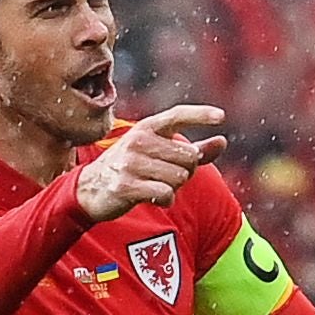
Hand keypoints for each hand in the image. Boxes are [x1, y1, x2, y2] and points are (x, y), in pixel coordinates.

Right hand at [75, 105, 226, 219]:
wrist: (91, 188)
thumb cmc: (132, 168)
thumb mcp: (159, 153)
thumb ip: (192, 149)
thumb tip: (223, 141)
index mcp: (147, 127)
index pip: (177, 115)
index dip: (200, 115)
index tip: (221, 117)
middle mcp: (138, 140)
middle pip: (188, 157)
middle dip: (185, 171)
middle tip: (166, 175)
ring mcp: (130, 162)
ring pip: (179, 177)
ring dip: (175, 187)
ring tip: (157, 185)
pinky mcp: (126, 185)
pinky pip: (165, 194)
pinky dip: (166, 199)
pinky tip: (153, 197)